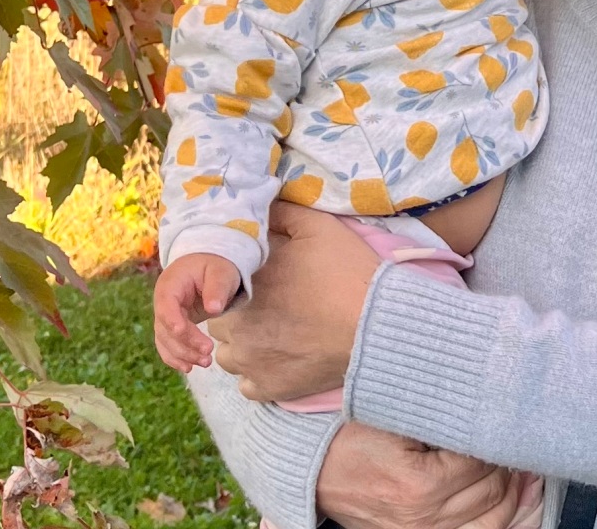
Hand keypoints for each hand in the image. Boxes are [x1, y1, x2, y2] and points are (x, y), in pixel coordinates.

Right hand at [153, 253, 241, 372]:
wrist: (208, 266)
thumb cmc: (215, 266)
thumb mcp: (221, 271)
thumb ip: (217, 288)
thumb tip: (214, 308)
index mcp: (170, 285)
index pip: (166, 305)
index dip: (171, 319)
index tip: (181, 331)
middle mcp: (162, 302)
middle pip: (166, 327)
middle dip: (185, 342)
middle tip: (207, 353)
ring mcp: (165, 316)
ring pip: (166, 340)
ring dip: (182, 354)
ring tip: (205, 363)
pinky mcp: (172, 327)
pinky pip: (167, 345)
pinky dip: (175, 358)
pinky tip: (188, 368)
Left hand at [206, 203, 381, 401]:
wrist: (375, 324)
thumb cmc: (346, 272)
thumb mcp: (316, 226)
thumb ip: (280, 214)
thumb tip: (259, 209)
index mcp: (242, 285)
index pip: (222, 287)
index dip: (243, 285)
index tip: (268, 284)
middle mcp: (236, 326)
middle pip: (222, 321)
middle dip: (240, 315)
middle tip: (274, 309)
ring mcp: (249, 362)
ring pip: (229, 355)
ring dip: (246, 346)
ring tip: (276, 336)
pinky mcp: (267, 388)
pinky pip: (248, 385)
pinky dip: (260, 375)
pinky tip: (282, 360)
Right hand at [317, 422, 526, 528]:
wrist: (317, 472)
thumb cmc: (353, 438)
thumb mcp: (394, 419)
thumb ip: (438, 417)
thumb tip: (482, 411)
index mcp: (419, 484)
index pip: (480, 460)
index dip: (491, 436)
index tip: (497, 419)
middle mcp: (424, 517)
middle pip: (492, 489)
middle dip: (505, 462)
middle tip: (510, 440)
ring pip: (494, 516)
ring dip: (511, 489)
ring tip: (517, 466)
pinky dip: (501, 515)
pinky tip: (513, 496)